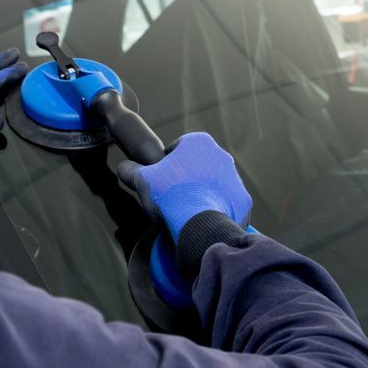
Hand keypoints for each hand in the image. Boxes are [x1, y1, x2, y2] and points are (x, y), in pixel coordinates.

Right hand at [116, 132, 251, 241]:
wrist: (201, 225)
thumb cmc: (171, 196)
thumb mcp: (142, 180)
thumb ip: (130, 170)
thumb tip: (124, 168)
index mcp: (199, 142)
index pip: (176, 151)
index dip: (164, 167)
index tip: (160, 183)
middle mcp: (221, 155)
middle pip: (195, 167)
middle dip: (184, 181)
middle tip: (171, 199)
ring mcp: (236, 178)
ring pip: (211, 185)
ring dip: (200, 194)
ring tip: (185, 212)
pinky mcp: (244, 200)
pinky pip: (226, 203)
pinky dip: (215, 210)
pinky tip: (202, 220)